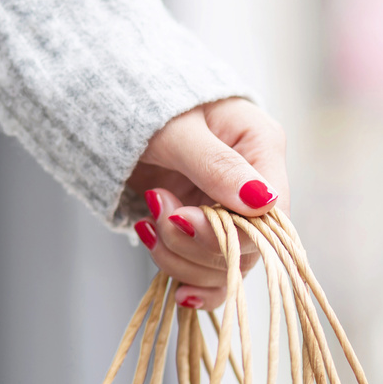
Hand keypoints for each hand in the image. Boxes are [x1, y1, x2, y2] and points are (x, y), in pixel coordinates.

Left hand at [126, 97, 287, 308]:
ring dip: (181, 259)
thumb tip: (261, 202)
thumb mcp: (178, 128)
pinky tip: (173, 283)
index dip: (231, 232)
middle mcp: (254, 187)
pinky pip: (209, 274)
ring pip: (225, 266)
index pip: (271, 213)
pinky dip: (186, 279)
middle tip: (157, 209)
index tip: (182, 218)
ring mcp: (231, 212)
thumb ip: (216, 165)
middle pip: (248, 247)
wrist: (110, 102)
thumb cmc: (145, 99)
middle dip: (195, 243)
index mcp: (261, 148)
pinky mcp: (206, 232)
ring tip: (148, 221)